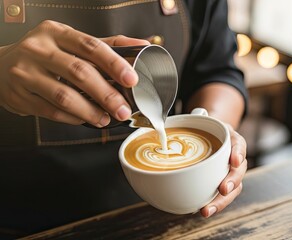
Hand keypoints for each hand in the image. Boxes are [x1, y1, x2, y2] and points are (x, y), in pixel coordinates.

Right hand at [0, 20, 148, 126]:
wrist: (2, 66)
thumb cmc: (46, 53)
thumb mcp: (71, 42)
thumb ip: (106, 45)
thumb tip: (141, 45)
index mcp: (56, 32)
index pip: (90, 45)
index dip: (114, 63)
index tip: (131, 79)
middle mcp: (38, 49)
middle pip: (79, 73)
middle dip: (106, 94)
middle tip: (123, 109)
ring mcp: (25, 72)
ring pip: (64, 96)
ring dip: (90, 111)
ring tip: (106, 118)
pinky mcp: (19, 95)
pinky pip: (51, 111)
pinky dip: (72, 118)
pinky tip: (85, 119)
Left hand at [200, 124, 246, 217]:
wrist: (213, 135)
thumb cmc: (209, 128)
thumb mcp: (206, 118)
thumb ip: (199, 116)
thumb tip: (193, 114)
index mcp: (233, 140)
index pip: (239, 144)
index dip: (238, 153)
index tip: (235, 160)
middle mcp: (235, 158)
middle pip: (239, 172)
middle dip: (231, 182)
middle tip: (223, 189)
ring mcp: (230, 173)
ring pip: (233, 189)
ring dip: (221, 202)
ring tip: (206, 210)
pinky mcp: (223, 184)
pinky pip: (222, 196)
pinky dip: (214, 204)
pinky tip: (202, 210)